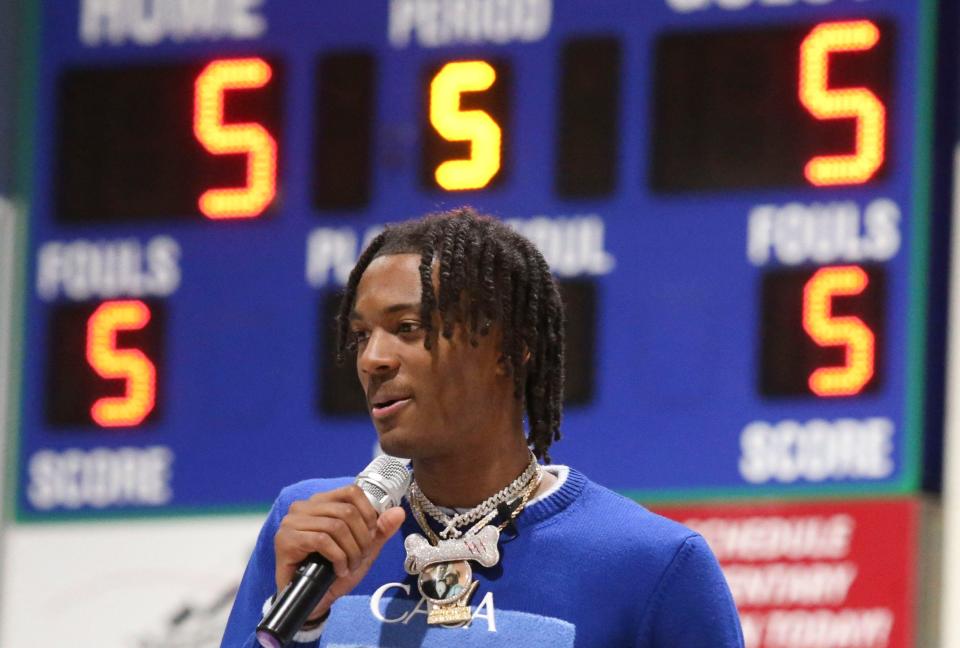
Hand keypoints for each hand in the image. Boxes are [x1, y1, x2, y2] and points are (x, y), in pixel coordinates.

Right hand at [273, 484, 405, 620]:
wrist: (312, 600)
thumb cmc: (334, 571)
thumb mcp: (363, 550)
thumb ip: (380, 530)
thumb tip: (399, 512)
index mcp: (322, 502)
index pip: (352, 492)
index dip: (368, 513)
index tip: (370, 536)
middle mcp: (304, 507)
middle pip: (347, 511)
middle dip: (362, 538)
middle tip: (361, 557)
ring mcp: (292, 522)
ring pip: (336, 526)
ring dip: (351, 551)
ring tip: (350, 566)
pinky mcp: (285, 539)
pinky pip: (322, 541)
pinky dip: (337, 557)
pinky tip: (338, 570)